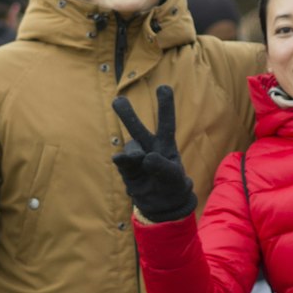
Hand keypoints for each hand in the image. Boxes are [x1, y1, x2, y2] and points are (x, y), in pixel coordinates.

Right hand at [111, 85, 196, 223]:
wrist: (162, 205)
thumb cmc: (172, 186)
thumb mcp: (174, 178)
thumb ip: (163, 167)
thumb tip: (145, 157)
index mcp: (165, 145)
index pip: (166, 123)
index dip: (165, 105)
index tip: (163, 87)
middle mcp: (149, 147)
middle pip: (137, 128)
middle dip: (127, 114)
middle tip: (118, 100)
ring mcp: (136, 158)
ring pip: (130, 147)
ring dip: (133, 151)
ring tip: (139, 160)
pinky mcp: (127, 170)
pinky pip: (122, 162)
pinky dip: (121, 160)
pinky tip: (120, 159)